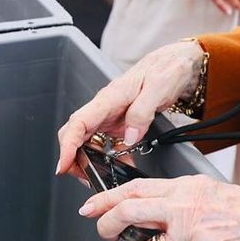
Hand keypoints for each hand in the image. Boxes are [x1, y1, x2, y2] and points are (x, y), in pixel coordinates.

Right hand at [56, 40, 203, 166]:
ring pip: (87, 141)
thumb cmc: (166, 69)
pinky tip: (120, 166)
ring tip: (102, 176)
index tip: (63, 165)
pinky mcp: (118, 123)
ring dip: (89, 160)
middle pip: (75, 134)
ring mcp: (110, 116)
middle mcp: (104, 107)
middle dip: (73, 158)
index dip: (67, 145)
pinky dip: (108, 158)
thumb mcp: (158, 88)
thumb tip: (128, 137)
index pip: (79, 122)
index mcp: (109, 98)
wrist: (176, 62)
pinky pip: (106, 143)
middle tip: (84, 178)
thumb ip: (142, 112)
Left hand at [78, 176, 239, 240]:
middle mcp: (184, 207)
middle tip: (103, 233)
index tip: (88, 207)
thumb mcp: (209, 194)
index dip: (105, 199)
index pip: (134, 189)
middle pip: (128, 212)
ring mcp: (193, 233)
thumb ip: (177, 201)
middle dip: (106, 226)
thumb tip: (146, 214)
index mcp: (185, 189)